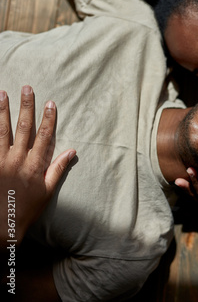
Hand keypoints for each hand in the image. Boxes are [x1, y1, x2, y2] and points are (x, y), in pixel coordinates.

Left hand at [0, 86, 75, 246]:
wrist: (1, 227)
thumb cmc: (26, 210)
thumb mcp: (47, 191)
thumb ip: (58, 169)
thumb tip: (72, 150)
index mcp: (35, 165)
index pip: (44, 136)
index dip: (48, 118)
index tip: (50, 103)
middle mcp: (18, 160)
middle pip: (23, 128)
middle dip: (26, 106)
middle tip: (27, 88)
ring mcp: (1, 161)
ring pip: (2, 131)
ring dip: (3, 111)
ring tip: (2, 94)